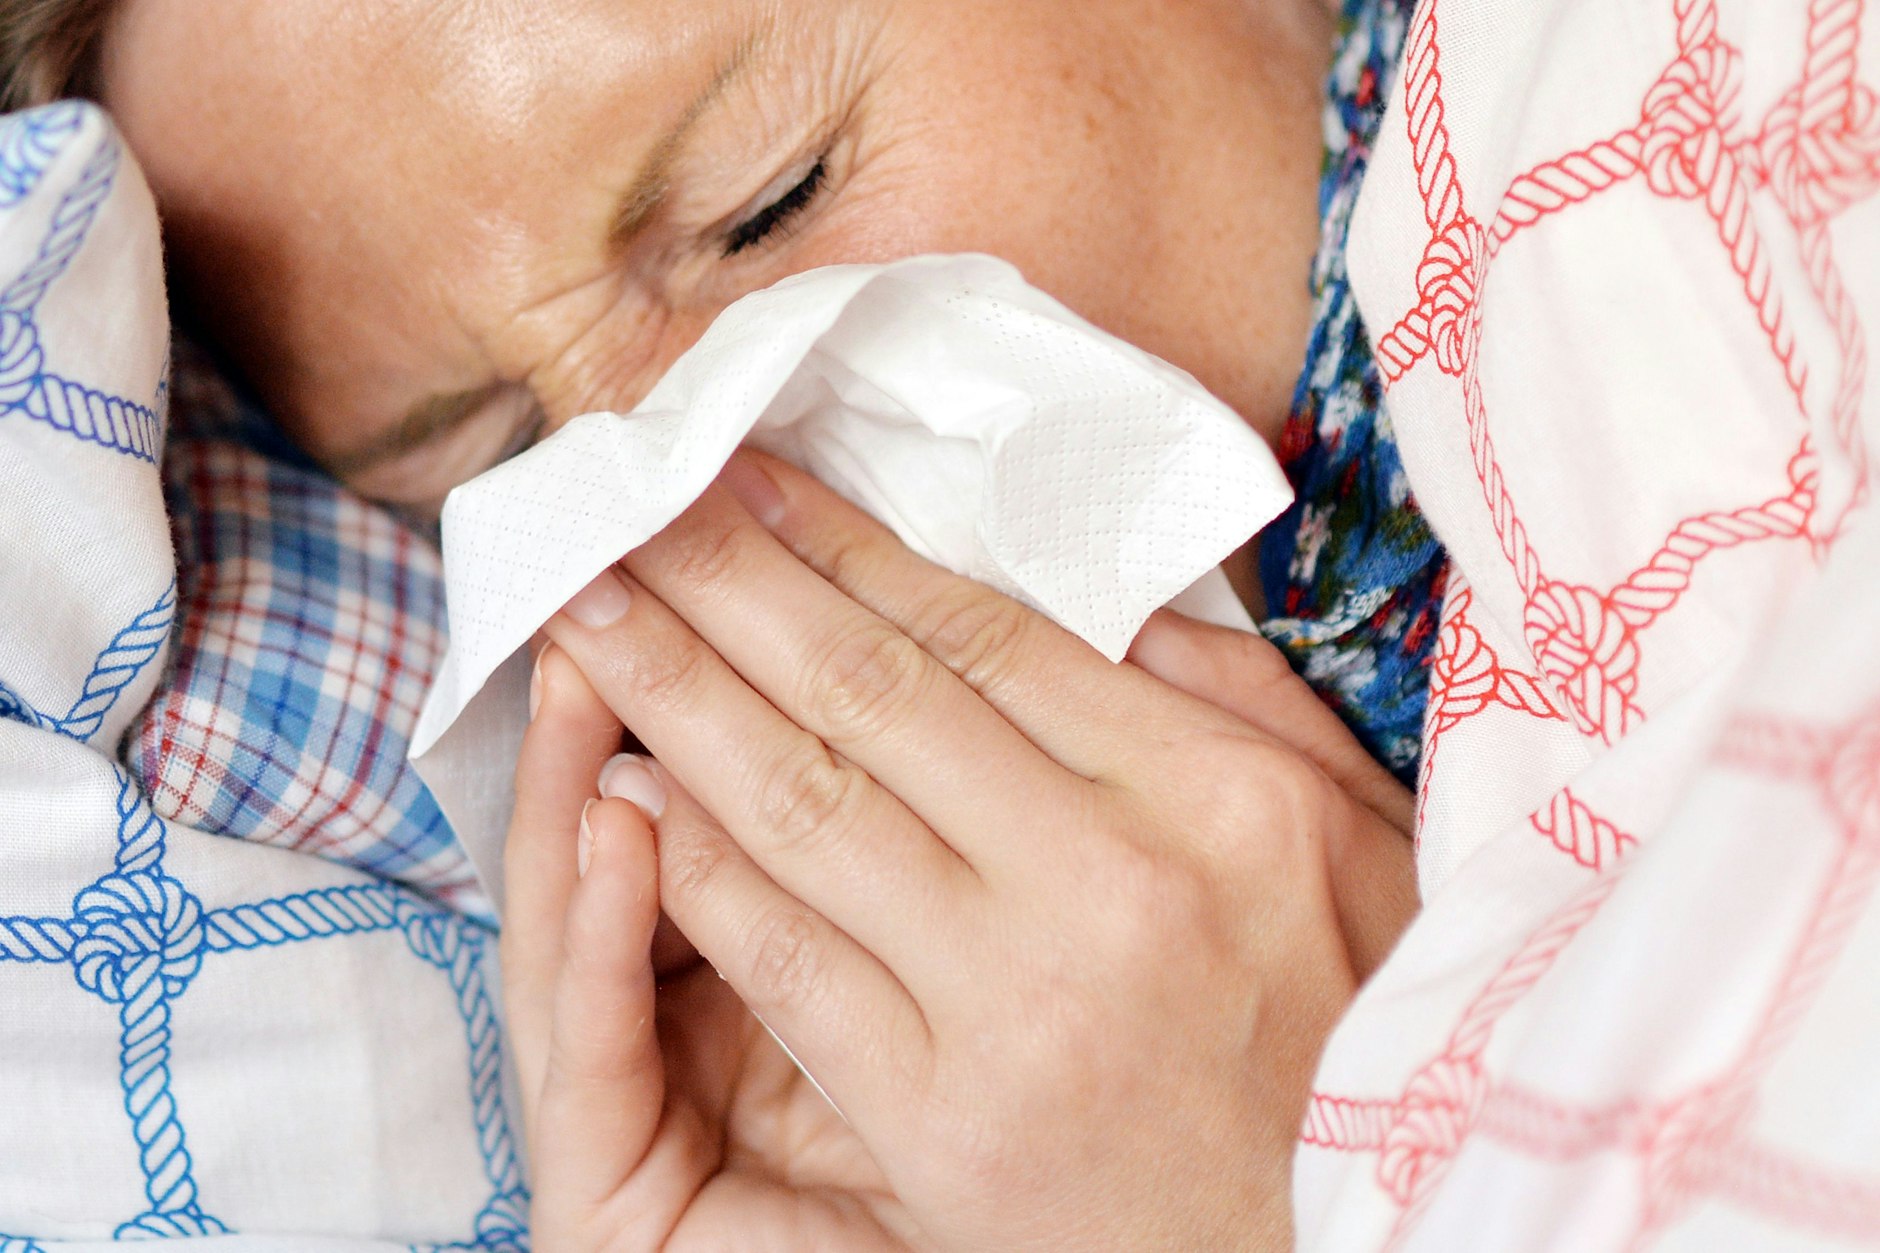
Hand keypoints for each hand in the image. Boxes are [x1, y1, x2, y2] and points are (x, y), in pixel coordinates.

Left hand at [516, 451, 1416, 1248]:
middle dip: (725, 584)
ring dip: (676, 698)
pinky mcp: (947, 1122)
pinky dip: (695, 871)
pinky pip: (789, 965)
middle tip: (625, 508)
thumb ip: (1227, 690)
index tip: (747, 480)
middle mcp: (1111, 878)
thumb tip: (1092, 573)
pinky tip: (627, 795)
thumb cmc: (1352, 1026)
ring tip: (593, 618)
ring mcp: (1020, 1004)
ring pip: (806, 810)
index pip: (981, 633)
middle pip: (869, 694)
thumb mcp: (1352, 829)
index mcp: (1211, 788)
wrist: (1356, 1243)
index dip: (842, 545)